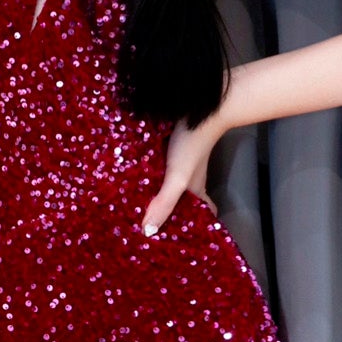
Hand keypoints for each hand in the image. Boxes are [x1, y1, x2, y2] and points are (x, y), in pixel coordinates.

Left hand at [140, 112, 223, 235]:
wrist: (202, 104)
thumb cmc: (193, 144)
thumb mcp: (177, 177)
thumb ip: (164, 202)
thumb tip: (148, 231)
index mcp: (196, 189)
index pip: (204, 212)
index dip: (197, 224)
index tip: (184, 236)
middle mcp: (190, 177)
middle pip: (185, 199)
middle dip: (172, 212)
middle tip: (152, 224)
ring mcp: (182, 162)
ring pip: (172, 182)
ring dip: (160, 193)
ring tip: (139, 205)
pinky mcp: (173, 147)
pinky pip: (162, 165)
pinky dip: (154, 173)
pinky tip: (138, 174)